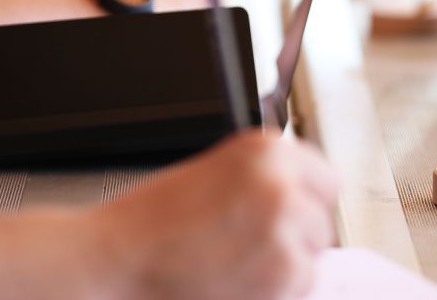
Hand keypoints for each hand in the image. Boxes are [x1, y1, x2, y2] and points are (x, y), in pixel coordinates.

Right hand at [92, 132, 338, 299]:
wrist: (113, 262)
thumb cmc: (151, 223)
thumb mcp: (217, 175)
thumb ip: (266, 181)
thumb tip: (303, 201)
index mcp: (266, 151)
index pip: (323, 179)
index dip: (303, 201)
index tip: (287, 214)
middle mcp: (282, 185)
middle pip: (320, 220)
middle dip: (292, 236)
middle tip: (245, 246)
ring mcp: (285, 230)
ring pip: (312, 256)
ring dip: (284, 266)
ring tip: (234, 265)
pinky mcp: (283, 274)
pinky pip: (301, 286)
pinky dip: (276, 292)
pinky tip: (234, 284)